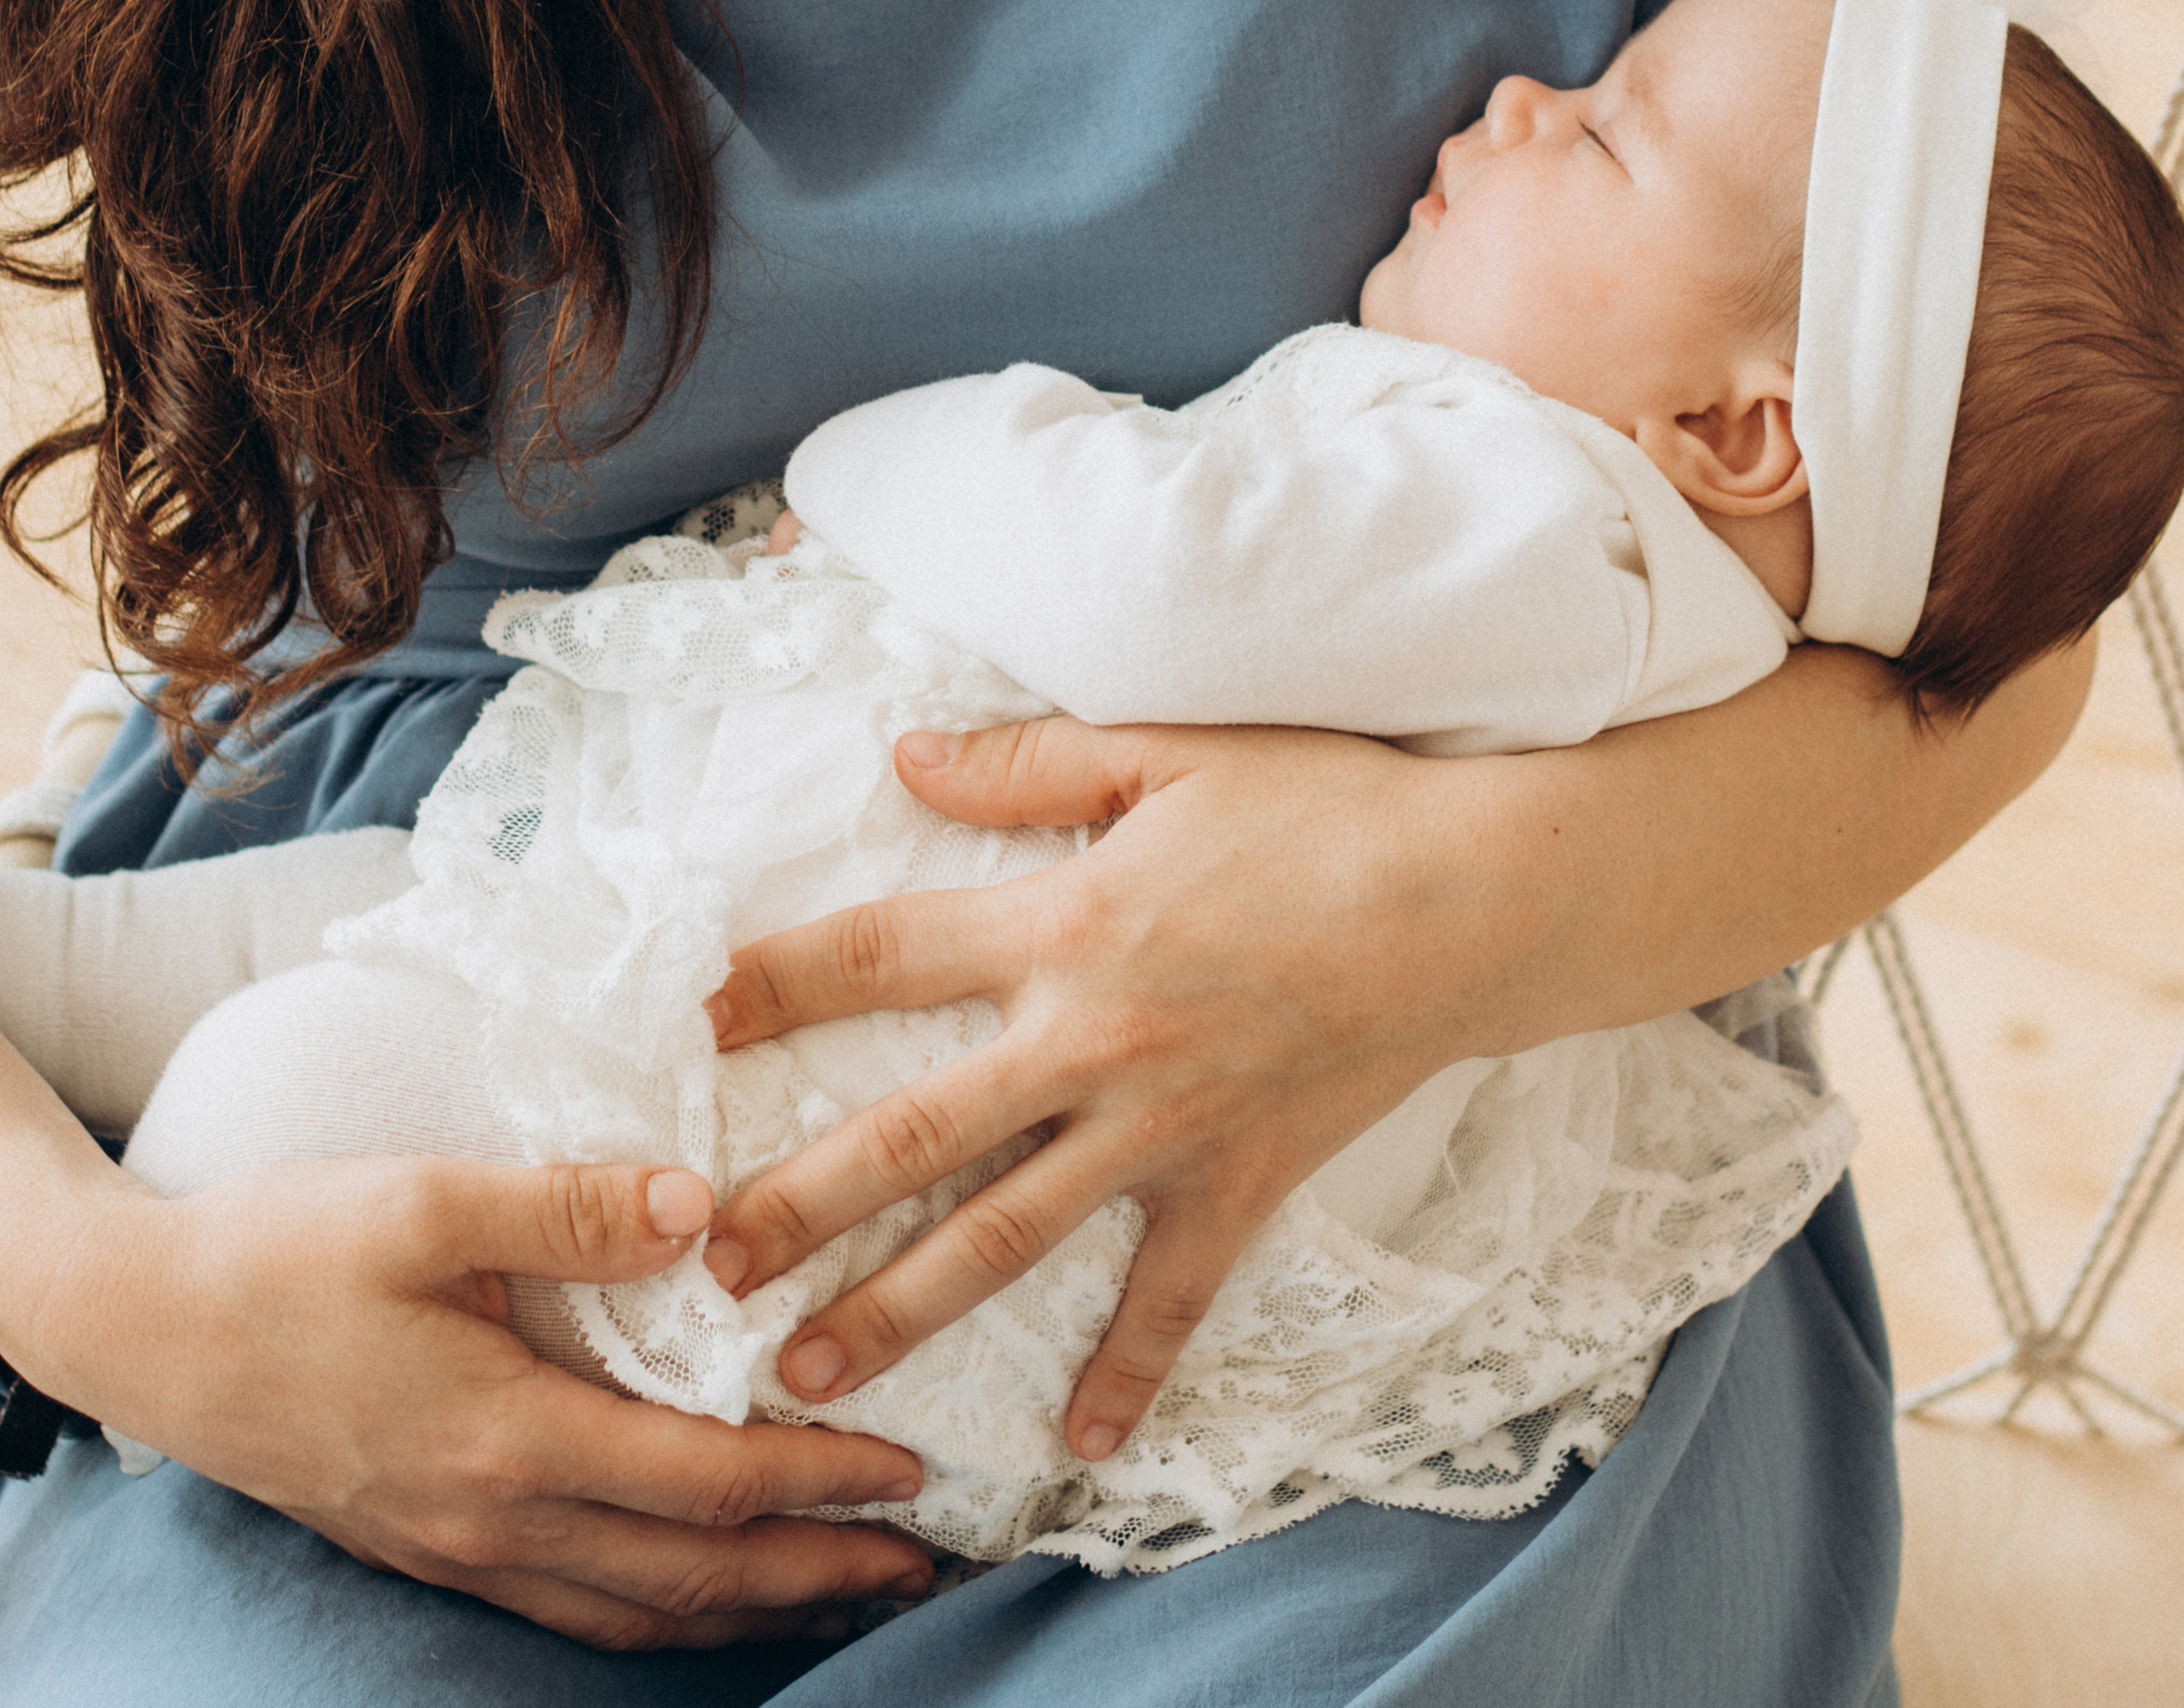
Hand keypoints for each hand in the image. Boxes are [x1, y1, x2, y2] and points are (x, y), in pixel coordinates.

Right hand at [27, 1150, 931, 1650]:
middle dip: (818, 1574)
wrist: (145, 1327)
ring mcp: (459, 1546)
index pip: (702, 1483)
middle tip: (925, 1562)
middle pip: (690, 1576)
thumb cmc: (281, 1251)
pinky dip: (664, 1611)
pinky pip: (575, 1607)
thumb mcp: (422, 1201)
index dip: (816, 1482)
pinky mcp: (431, 1545)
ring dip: (752, 1608)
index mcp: (506, 1435)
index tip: (909, 1470)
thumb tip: (700, 1202)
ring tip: (848, 1592)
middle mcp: (494, 1516)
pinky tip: (702, 1593)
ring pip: (637, 1612)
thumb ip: (566, 1204)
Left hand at [705, 720, 1522, 1464]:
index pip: (884, 954)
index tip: (695, 1021)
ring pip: (1005, 1239)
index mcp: (1064, 921)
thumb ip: (1026, 762)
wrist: (1472, 897)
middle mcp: (1091, 1040)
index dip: (780, 982)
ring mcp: (1162, 1128)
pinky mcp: (1236, 1185)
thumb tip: (901, 755)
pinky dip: (1125, 1377)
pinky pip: (1168, 1300)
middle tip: (707, 1263)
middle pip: (913, 1133)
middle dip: (798, 1203)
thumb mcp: (1168, 752)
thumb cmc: (1324, 806)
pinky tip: (1076, 1448)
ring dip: (898, 1311)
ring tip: (805, 1373)